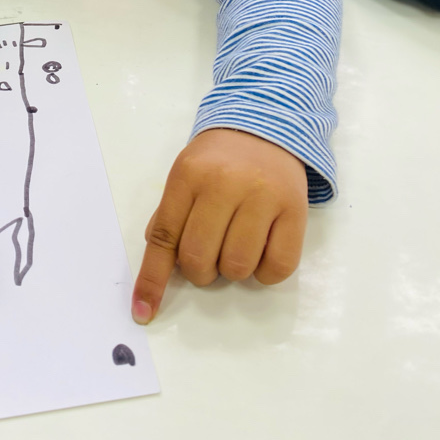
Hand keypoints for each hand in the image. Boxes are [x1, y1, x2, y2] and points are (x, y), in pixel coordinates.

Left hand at [131, 128, 307, 323]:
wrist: (266, 127)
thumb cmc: (219, 159)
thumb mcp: (185, 175)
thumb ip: (169, 216)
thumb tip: (159, 266)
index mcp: (188, 176)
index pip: (164, 237)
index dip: (152, 279)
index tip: (143, 312)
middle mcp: (224, 184)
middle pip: (199, 259)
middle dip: (200, 271)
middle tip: (208, 255)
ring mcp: (262, 196)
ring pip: (238, 267)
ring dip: (232, 271)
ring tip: (235, 245)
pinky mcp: (295, 209)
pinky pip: (277, 267)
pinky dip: (265, 273)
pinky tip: (261, 251)